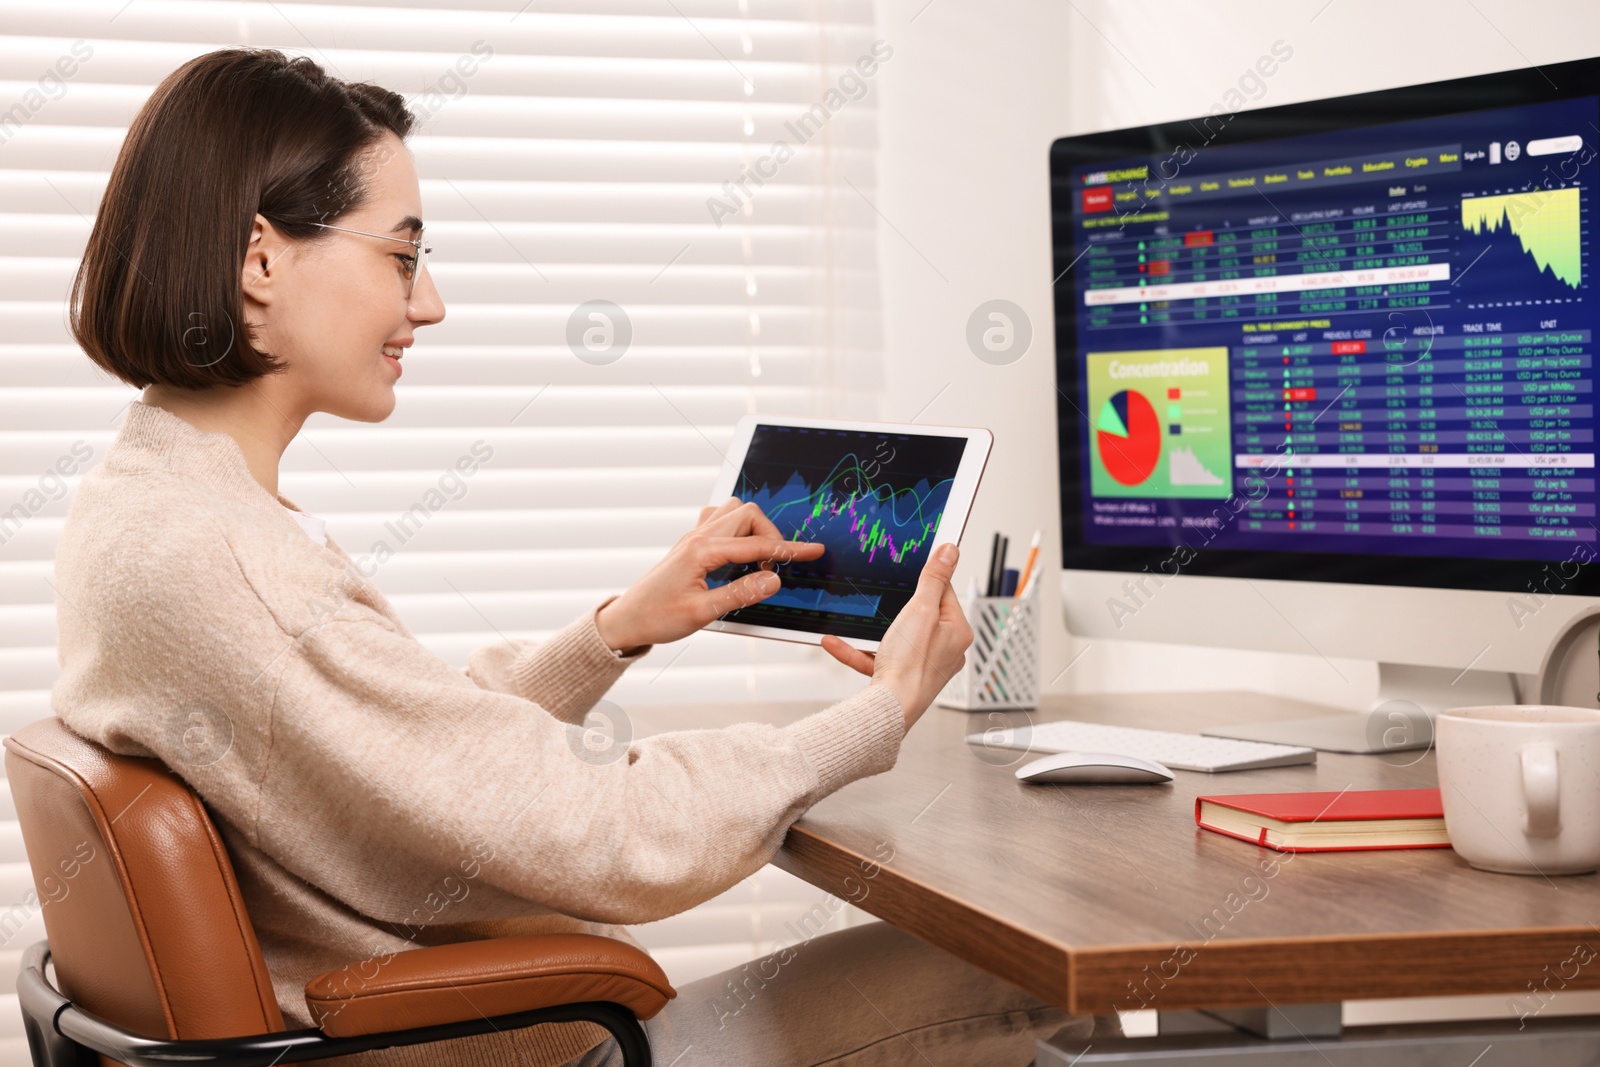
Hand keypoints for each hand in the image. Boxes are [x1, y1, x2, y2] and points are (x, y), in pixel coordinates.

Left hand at [595, 497, 825, 650]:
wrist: (628, 619)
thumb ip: (740, 594)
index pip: (757, 545)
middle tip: (773, 566)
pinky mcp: (690, 544)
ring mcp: (693, 537)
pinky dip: (736, 530)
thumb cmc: (658, 617)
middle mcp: (697, 538)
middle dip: (770, 535)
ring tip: (756, 559)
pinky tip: (737, 554)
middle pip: (747, 514)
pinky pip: (718, 520)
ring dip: (752, 529)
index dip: (790, 549)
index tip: (814, 551)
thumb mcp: (702, 612)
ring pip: (733, 511)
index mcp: (702, 551)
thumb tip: (773, 580)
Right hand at [818, 543, 970, 730]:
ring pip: (896, 637)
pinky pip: (878, 657)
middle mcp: (945, 649)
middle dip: (895, 607)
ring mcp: (923, 665)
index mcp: (957, 632)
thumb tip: (950, 551)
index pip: (944, 593)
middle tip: (881, 595)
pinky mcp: (902, 677)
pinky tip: (835, 642)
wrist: (890, 709)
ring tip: (855, 620)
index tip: (910, 569)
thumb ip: (934, 579)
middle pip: (920, 614)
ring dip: (872, 630)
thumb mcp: (921, 610)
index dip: (926, 580)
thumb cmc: (911, 665)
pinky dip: (858, 650)